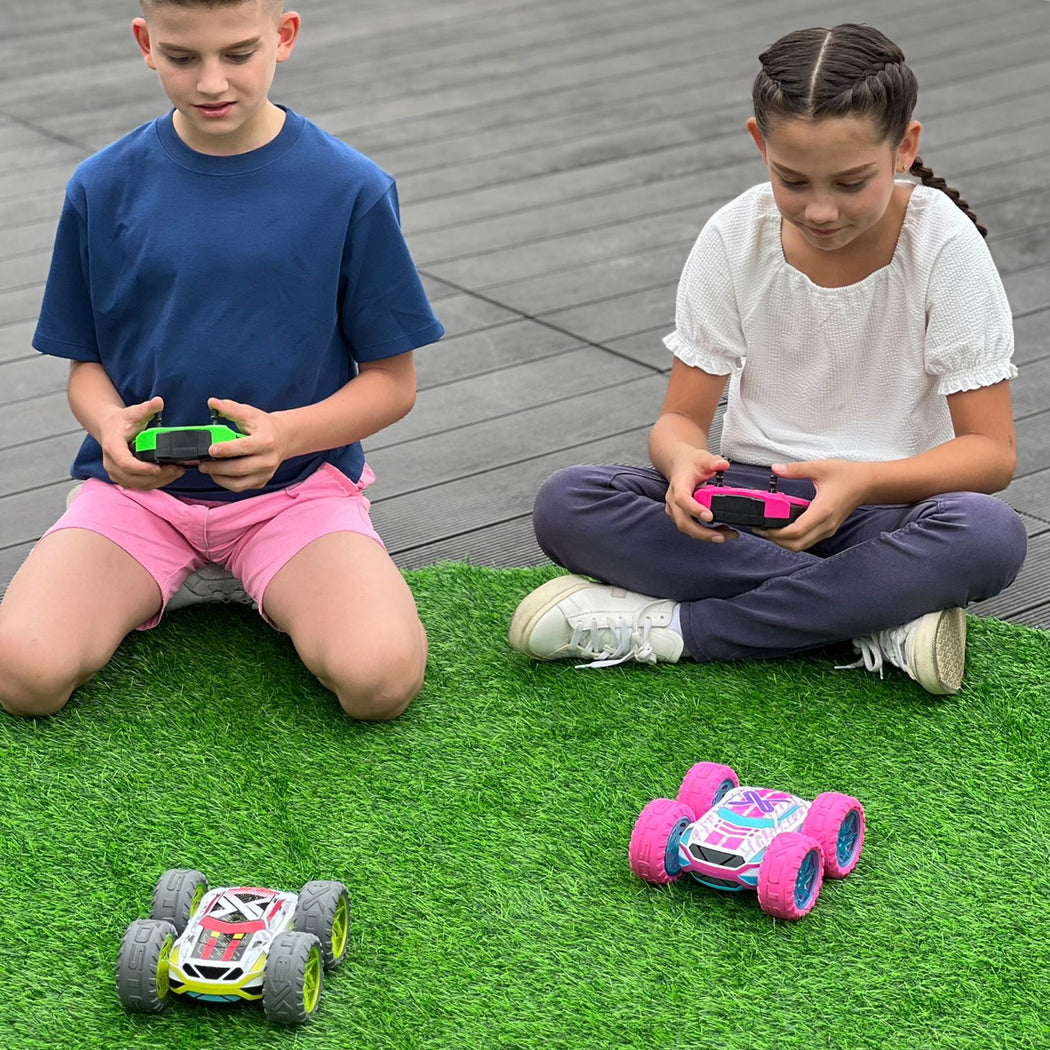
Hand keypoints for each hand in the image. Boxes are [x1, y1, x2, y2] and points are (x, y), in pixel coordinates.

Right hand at [99, 395, 184, 489]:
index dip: (142, 469)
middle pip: (133, 477)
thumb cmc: (121, 421)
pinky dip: (154, 483)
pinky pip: (138, 485)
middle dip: (156, 477)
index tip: (159, 469)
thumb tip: (159, 401)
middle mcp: (110, 462)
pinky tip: (169, 475)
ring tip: (176, 472)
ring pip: (137, 484)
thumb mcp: (133, 412)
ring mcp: (115, 472)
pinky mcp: (122, 478)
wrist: (109, 428)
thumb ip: (146, 408)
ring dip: (158, 481)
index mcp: (111, 446)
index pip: (125, 463)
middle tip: (176, 469)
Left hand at [197, 397, 286, 492]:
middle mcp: (268, 460)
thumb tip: (212, 402)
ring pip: (238, 483)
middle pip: (239, 468)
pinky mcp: (262, 482)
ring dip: (219, 478)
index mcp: (266, 441)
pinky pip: (241, 487)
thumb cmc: (263, 426)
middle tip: (202, 463)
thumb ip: (230, 408)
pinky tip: (219, 474)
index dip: (225, 449)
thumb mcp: (249, 413)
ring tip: (208, 469)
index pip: (243, 448)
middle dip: (216, 467)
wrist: (283, 438)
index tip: (210, 449)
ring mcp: (266, 473)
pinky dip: (226, 483)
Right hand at [664, 449, 738, 542]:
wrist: (679, 465)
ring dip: (705, 535)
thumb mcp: (702, 458)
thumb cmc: (690, 464)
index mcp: (678, 485)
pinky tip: (720, 532)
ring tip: (725, 536)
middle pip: (683, 521)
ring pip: (687, 528)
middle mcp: (673, 500)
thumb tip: (723, 464)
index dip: (694, 509)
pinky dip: (705, 533)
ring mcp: (675, 510)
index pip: (682, 499)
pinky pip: (691, 528)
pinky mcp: (680, 516)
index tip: (709, 516)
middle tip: (721, 537)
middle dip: (702, 532)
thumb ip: (713, 461)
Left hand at [756, 459, 872, 550]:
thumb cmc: (847, 476)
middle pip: (797, 544)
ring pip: (802, 545)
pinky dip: (793, 539)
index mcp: (823, 511)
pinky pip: (808, 541)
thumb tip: (776, 469)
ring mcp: (828, 529)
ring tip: (770, 529)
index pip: (796, 531)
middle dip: (776, 540)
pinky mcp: (828, 530)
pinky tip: (784, 527)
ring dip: (784, 541)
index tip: (763, 526)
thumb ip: (796, 469)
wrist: (867, 484)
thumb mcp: (820, 467)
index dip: (777, 532)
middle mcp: (826, 524)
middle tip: (762, 529)